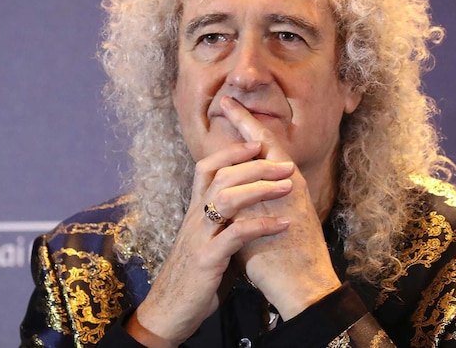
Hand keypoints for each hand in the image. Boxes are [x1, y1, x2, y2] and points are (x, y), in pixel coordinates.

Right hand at [127, 140, 295, 346]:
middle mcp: (195, 218)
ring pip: (227, 197)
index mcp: (195, 211)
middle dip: (255, 165)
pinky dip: (262, 224)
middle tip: (286, 164)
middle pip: (222, 176)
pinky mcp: (207, 259)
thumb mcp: (207, 241)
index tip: (256, 142)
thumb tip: (250, 207)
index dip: (231, 152)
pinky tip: (282, 223)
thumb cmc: (193, 277)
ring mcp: (199, 237)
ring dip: (261, 188)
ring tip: (288, 186)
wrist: (167, 312)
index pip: (207, 168)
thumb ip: (223, 222)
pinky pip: (236, 234)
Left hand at [220, 95, 342, 320]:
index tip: (232, 111)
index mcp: (286, 192)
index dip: (249, 132)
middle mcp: (288, 188)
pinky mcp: (280, 208)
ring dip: (247, 131)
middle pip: (267, 145)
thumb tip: (237, 202)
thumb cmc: (286, 262)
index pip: (266, 154)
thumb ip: (254, 210)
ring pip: (266, 153)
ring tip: (230, 108)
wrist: (304, 286)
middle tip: (227, 98)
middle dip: (246, 121)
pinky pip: (263, 180)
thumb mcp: (268, 228)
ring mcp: (285, 196)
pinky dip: (249, 160)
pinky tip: (238, 141)